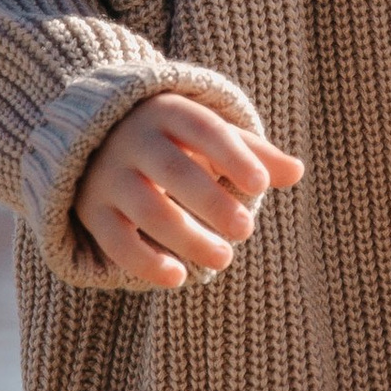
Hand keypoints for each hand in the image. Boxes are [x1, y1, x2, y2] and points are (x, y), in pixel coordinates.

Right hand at [75, 92, 304, 289]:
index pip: (204, 130)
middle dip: (212, 202)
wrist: (93, 138)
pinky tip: (179, 277)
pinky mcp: (93, 209)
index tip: (261, 186)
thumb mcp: (209, 136)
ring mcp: (110, 175)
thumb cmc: (172, 140)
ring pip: (148, 208)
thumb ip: (252, 154)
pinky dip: (146, 262)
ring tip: (224, 258)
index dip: (234, 157)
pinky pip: (117, 240)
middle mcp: (135, 140)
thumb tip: (297, 171)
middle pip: (174, 170)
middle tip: (246, 230)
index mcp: (170, 113)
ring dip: (188, 238)